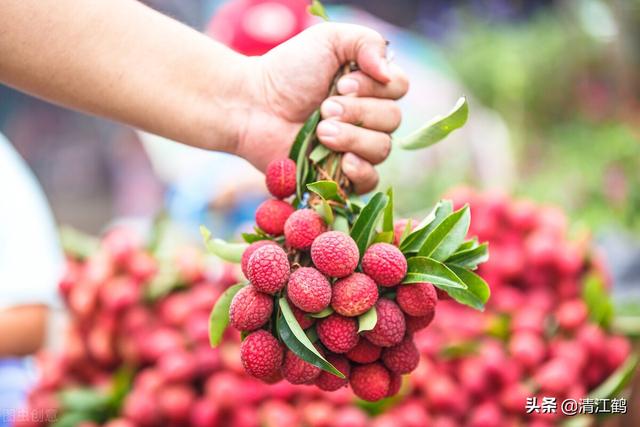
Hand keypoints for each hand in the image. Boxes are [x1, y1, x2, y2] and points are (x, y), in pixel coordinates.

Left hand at [234, 23, 408, 193]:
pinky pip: (370, 181)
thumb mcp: (328, 39)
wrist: (253, 106)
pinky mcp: (341, 176)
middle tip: (324, 108)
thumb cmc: (288, 71)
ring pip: (382, 148)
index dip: (375, 87)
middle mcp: (368, 116)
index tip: (340, 84)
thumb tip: (388, 71)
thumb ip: (366, 42)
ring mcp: (356, 147)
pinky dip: (361, 171)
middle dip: (358, 112)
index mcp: (370, 85)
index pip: (399, 87)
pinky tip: (343, 162)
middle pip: (392, 119)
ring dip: (352, 137)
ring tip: (321, 131)